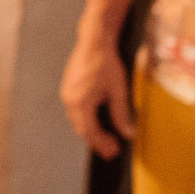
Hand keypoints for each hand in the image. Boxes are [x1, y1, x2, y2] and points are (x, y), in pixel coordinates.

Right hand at [59, 21, 134, 158]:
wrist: (93, 42)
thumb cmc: (106, 64)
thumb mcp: (118, 91)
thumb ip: (121, 114)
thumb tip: (128, 133)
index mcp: (80, 103)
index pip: (90, 131)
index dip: (101, 144)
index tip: (113, 151)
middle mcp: (69, 100)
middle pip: (81, 128)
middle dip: (96, 141)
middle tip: (111, 150)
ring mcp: (66, 93)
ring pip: (77, 120)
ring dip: (91, 130)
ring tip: (106, 138)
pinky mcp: (68, 88)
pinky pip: (75, 111)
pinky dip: (86, 119)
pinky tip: (97, 120)